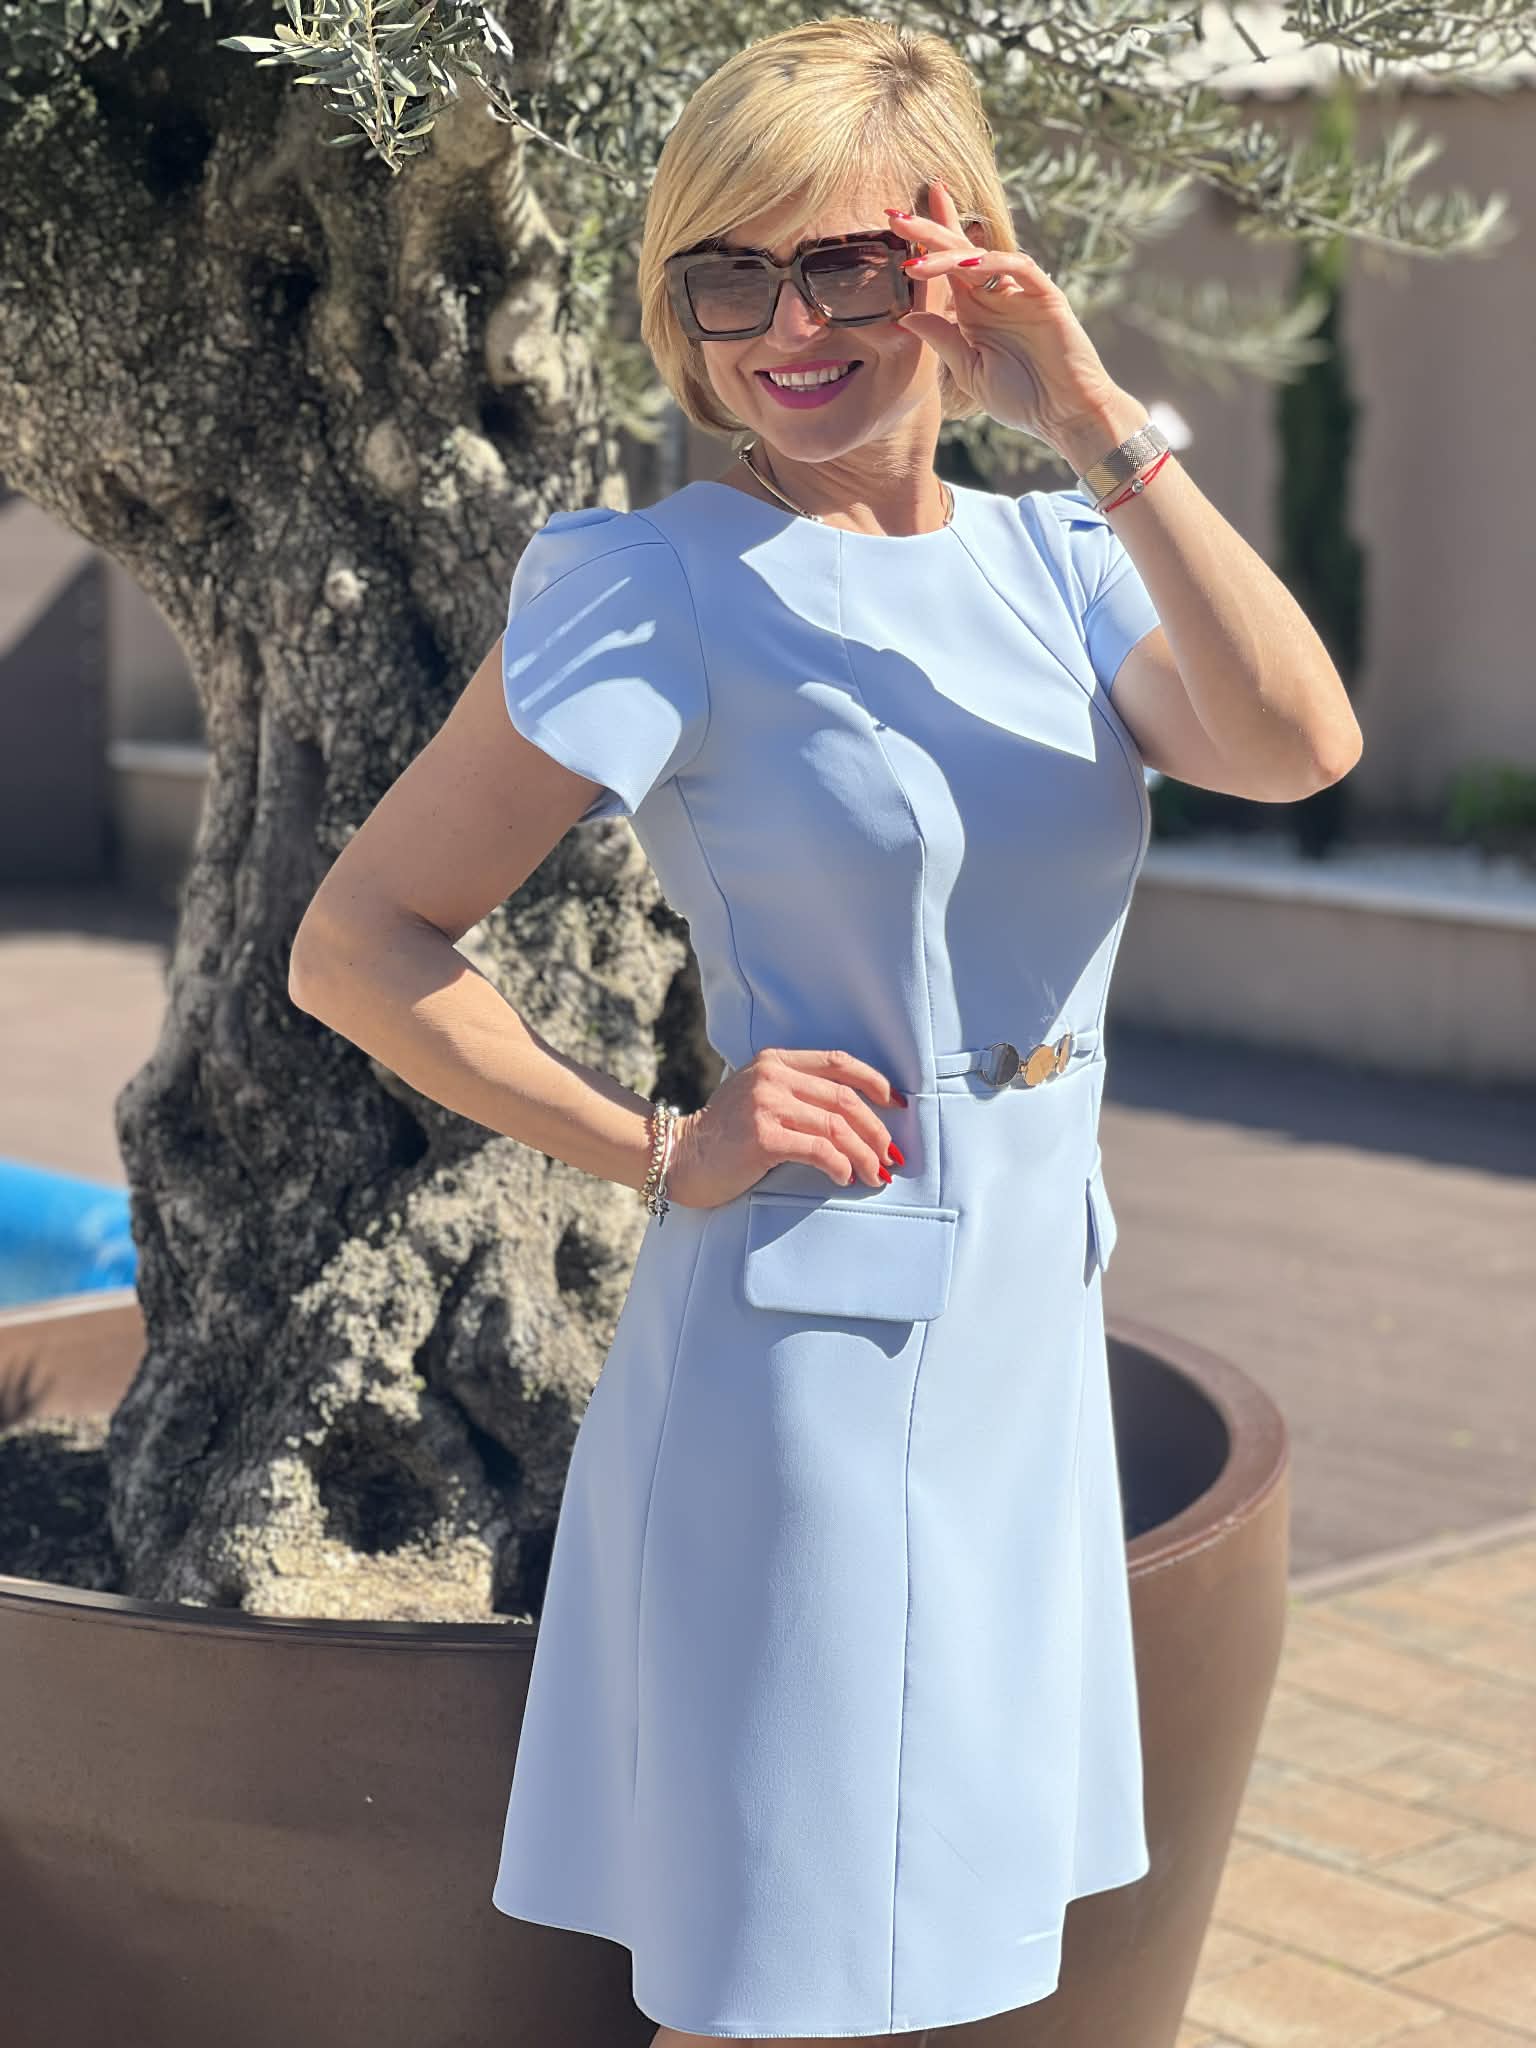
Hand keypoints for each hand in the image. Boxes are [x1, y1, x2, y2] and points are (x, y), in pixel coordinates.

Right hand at [663, 1049, 905, 1209]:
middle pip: (845, 1099)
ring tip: (875, 1174)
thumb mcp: (757, 1098)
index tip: (897, 1104)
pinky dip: (839, 1166)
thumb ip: (794, 1095)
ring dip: (864, 1154)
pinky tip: (845, 1178)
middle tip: (891, 1156)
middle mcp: (772, 1077)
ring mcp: (766, 1105)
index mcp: (775, 1061)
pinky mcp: (763, 1137)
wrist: (679, 1158)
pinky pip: (818, 1150)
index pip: (838, 1062)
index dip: (875, 1082)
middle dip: (876, 1130)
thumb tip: (852, 1119)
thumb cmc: (722, 1136)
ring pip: (836, 1127)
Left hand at [887, 176, 1126, 451]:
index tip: (892, 222)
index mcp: (974, 311)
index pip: (946, 267)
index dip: (924, 242)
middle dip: (928, 231)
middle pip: (959, 252)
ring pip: (982, 257)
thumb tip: (905, 316)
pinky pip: (1018, 267)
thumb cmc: (1021, 399)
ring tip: (917, 261)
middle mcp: (995, 295)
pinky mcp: (1045, 296)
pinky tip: (967, 267)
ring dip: (949, 253)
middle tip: (894, 216)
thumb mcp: (970, 370)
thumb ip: (943, 339)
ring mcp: (1020, 293)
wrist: (1065, 416)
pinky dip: (994, 263)